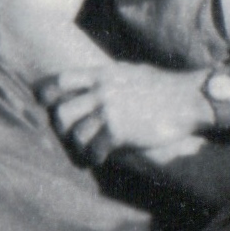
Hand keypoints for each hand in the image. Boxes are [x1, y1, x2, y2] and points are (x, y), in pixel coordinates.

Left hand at [37, 62, 212, 165]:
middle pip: (62, 112)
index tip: (43, 103)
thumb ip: (110, 76)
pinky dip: (93, 157)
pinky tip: (98, 159)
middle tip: (69, 136)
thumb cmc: (163, 85)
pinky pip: (95, 149)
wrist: (187, 99)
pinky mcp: (120, 131)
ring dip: (78, 146)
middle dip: (62, 127)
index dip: (47, 92)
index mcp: (102, 74)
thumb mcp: (131, 71)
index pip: (62, 80)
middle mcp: (102, 91)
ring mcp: (110, 111)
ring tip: (85, 152)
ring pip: (76, 134)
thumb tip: (96, 79)